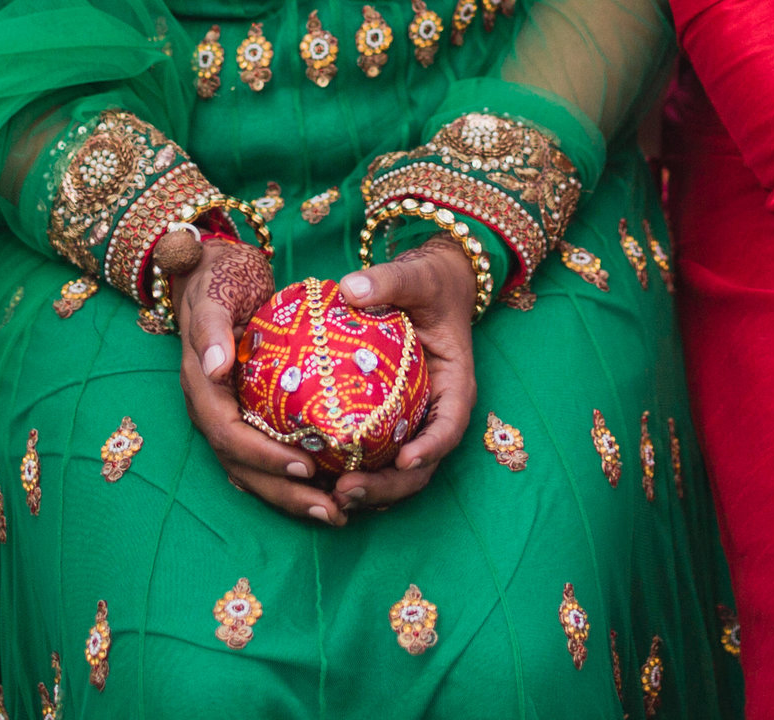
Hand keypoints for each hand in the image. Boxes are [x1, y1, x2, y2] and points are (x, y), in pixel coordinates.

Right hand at [158, 227, 349, 524]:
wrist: (213, 271)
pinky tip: (332, 489)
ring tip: (337, 514)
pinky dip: (294, 479)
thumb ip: (211, 329)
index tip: (304, 469)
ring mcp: (229, 416)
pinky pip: (268, 456)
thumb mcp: (214, 294)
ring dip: (292, 498)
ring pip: (255, 471)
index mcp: (202, 389)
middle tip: (332, 511)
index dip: (263, 458)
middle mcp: (213, 411)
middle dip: (285, 495)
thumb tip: (214, 367)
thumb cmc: (219, 279)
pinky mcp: (248, 414)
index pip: (229, 436)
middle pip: (244, 468)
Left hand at [333, 237, 480, 513]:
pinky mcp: (390, 425)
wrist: (426, 288)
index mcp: (455, 385)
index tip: (403, 460)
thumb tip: (350, 288)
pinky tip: (319, 480)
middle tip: (346, 490)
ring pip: (398, 473)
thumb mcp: (415, 277)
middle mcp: (436, 413)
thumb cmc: (427, 284)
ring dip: (370, 491)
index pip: (449, 426)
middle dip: (388, 486)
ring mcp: (413, 424)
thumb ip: (388, 280)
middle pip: (422, 466)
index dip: (430, 448)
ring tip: (331, 497)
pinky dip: (355, 474)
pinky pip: (376, 458)